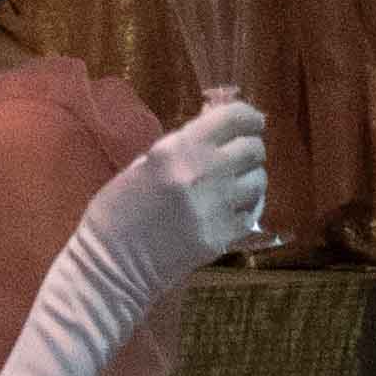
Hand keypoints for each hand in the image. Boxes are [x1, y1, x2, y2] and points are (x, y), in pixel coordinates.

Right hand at [117, 91, 269, 263]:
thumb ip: (181, 147)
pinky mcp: (226, 236)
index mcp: (176, 148)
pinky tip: (226, 210)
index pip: (232, 119)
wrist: (115, 259)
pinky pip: (252, 213)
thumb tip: (214, 129)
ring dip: (249, 178)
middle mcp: (204, 173)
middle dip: (249, 148)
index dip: (248, 116)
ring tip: (232, 183)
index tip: (252, 120)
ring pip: (259, 182)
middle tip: (238, 154)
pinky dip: (243, 208)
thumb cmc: (119, 205)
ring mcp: (218, 208)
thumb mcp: (144, 163)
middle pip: (254, 150)